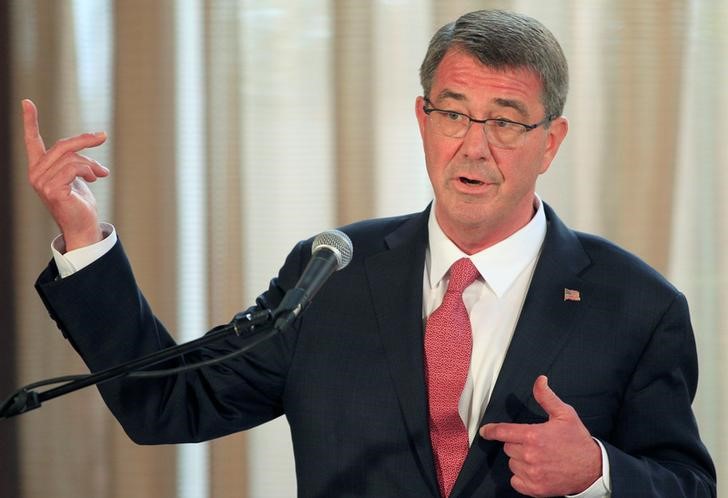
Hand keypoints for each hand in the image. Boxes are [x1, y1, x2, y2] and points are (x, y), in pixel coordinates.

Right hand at [23, 99, 109, 250]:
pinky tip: (95, 178)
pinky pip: (74, 168)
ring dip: (91, 164)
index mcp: (40, 168)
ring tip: (101, 173)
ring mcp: (41, 182)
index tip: (27, 102)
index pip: (31, 141)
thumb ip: (77, 159)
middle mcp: (35, 174)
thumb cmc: (80, 203)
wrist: (83, 226)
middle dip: (85, 140)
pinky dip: (89, 170)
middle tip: (103, 137)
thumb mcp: (78, 176)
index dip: (29, 122)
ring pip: (71, 158)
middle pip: (62, 146)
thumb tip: (95, 138)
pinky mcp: (52, 190)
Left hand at [479, 375, 601, 496]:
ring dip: (519, 460)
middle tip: (534, 443)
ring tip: (538, 457)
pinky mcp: (535, 489)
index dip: (491, 431)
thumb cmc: (577, 440)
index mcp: (534, 436)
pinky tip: (535, 470)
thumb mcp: (565, 414)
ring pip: (512, 463)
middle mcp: (530, 456)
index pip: (502, 432)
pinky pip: (516, 481)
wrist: (593, 469)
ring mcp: (532, 474)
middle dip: (516, 443)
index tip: (485, 431)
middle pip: (507, 447)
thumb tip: (540, 380)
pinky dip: (521, 476)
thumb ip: (546, 397)